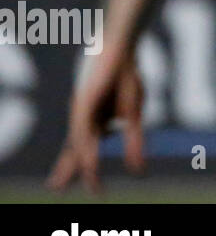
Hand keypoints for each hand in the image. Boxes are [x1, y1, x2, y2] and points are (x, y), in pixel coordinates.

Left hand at [47, 54, 145, 193]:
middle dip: (68, 169)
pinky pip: (83, 127)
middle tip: (57, 189)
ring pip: (79, 141)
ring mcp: (81, 108)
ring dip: (85, 162)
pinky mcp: (84, 99)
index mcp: (92, 119)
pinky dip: (87, 144)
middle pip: (74, 147)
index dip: (78, 168)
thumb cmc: (127, 76)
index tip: (75, 186)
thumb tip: (138, 169)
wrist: (122, 47)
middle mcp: (82, 116)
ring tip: (90, 180)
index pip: (81, 148)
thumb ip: (134, 141)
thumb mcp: (133, 113)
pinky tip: (88, 158)